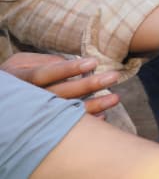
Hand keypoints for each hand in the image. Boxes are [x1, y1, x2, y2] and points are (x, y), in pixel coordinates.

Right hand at [1, 53, 120, 115]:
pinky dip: (84, 121)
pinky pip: (64, 127)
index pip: (45, 74)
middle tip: (114, 76)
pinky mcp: (42, 127)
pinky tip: (103, 116)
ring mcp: (34, 116)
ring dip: (92, 105)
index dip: (68, 69)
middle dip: (88, 85)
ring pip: (65, 111)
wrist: (2, 101)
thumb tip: (70, 63)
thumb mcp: (22, 63)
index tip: (93, 63)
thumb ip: (43, 62)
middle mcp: (27, 100)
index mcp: (21, 80)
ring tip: (116, 98)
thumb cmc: (16, 75)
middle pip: (59, 93)